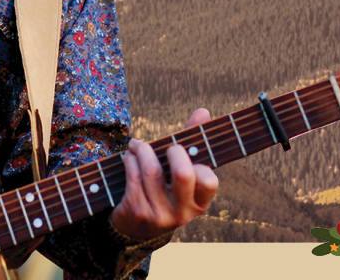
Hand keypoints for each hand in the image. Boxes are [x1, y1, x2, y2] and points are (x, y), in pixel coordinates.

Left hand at [109, 108, 218, 240]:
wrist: (137, 227)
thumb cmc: (165, 189)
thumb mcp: (182, 172)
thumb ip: (193, 143)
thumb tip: (203, 111)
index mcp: (200, 202)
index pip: (209, 181)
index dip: (197, 162)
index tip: (185, 151)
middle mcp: (183, 212)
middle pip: (183, 173)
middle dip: (173, 150)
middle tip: (168, 146)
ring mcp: (160, 214)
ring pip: (153, 170)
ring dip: (143, 150)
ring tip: (138, 145)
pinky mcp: (138, 211)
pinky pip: (133, 176)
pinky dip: (130, 160)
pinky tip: (130, 156)